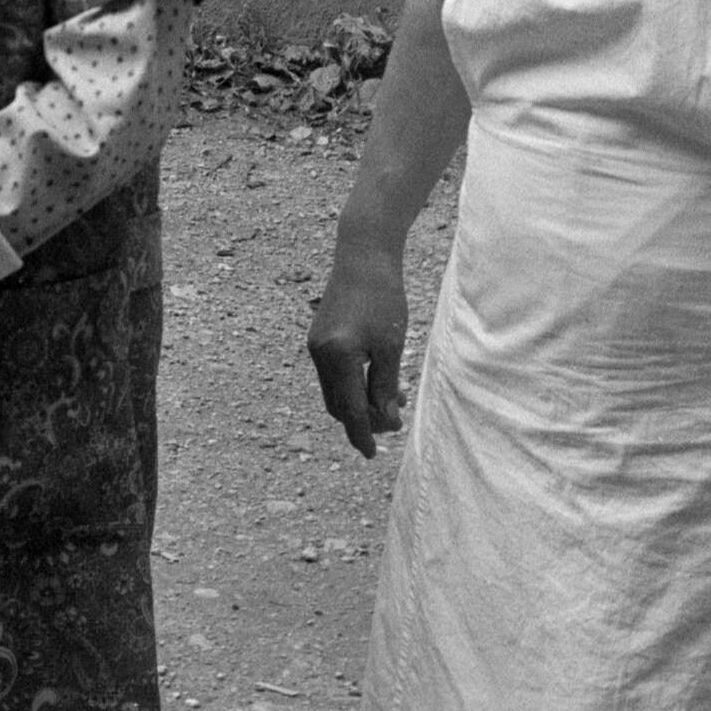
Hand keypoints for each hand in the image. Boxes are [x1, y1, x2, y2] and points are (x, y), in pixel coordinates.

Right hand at [307, 246, 409, 458]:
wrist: (363, 255)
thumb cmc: (383, 296)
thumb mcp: (391, 344)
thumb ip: (385, 385)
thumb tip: (384, 420)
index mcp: (337, 357)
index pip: (349, 409)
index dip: (362, 434)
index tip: (371, 455)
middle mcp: (319, 354)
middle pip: (338, 405)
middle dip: (363, 419)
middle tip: (394, 421)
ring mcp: (316, 346)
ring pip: (336, 390)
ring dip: (360, 401)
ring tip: (394, 398)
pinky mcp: (319, 338)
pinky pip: (334, 373)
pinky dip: (353, 383)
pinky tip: (378, 378)